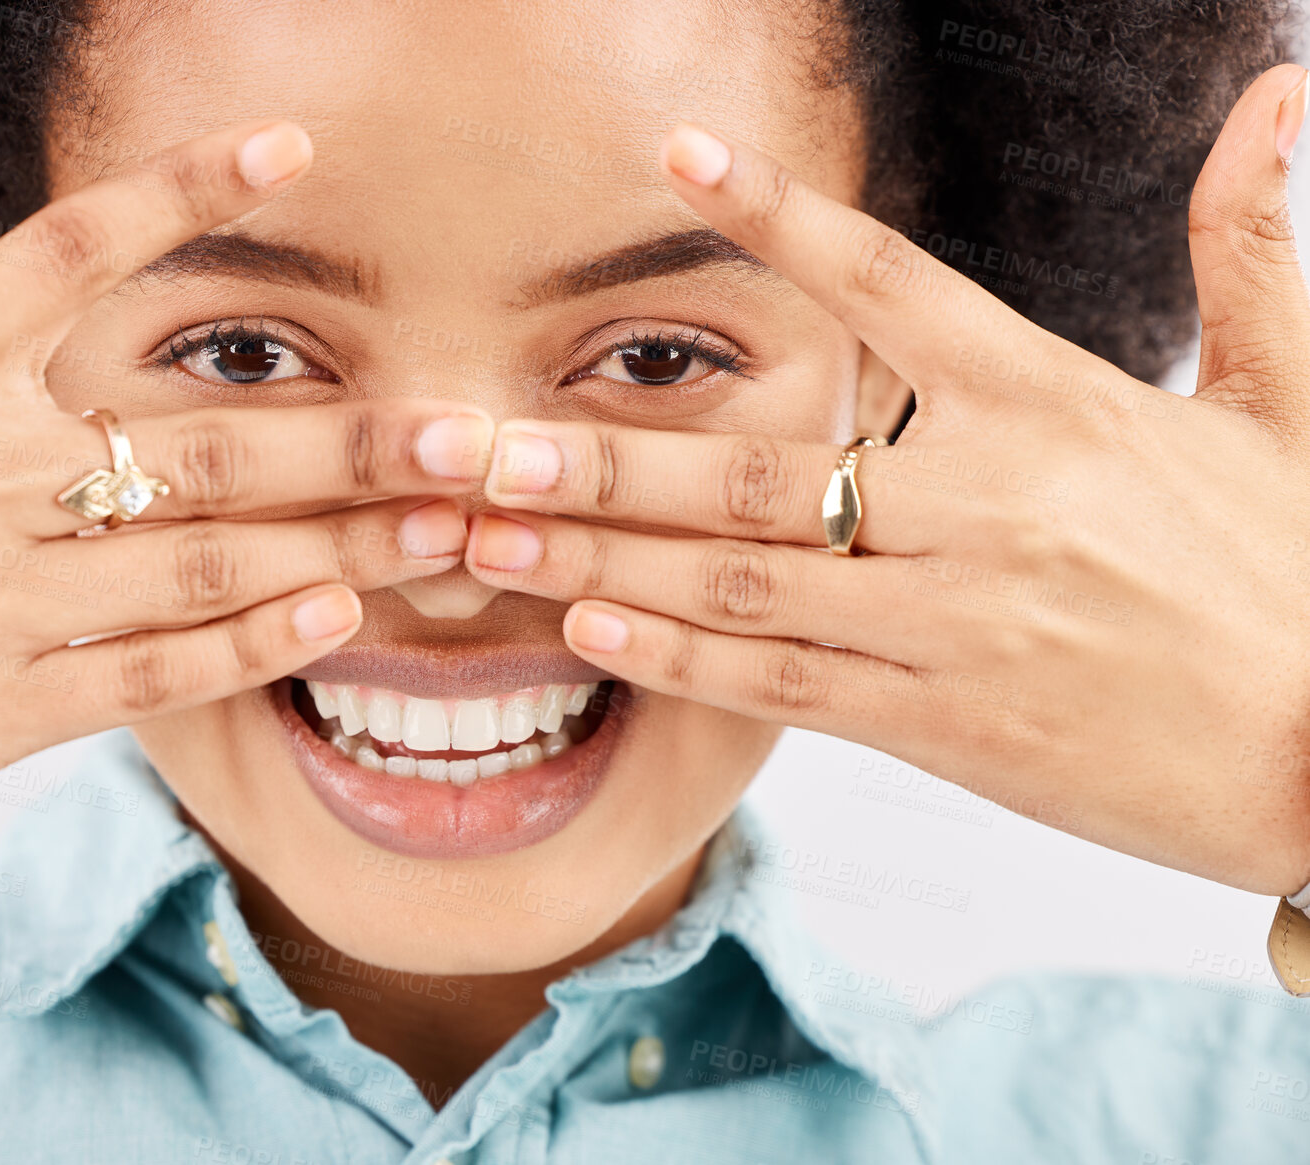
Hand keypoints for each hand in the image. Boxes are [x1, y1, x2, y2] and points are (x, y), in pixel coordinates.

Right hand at [0, 27, 489, 858]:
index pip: (77, 251)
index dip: (196, 189)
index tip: (297, 148)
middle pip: (207, 434)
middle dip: (353, 433)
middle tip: (466, 427)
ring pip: (208, 559)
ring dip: (343, 540)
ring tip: (448, 527)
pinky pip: (149, 671)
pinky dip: (250, 647)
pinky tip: (333, 621)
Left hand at [464, 64, 1309, 895]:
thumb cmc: (1303, 573)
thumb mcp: (1292, 399)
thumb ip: (1249, 250)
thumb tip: (1276, 97)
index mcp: (1056, 404)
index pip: (890, 286)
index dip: (777, 218)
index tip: (674, 159)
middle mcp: (988, 508)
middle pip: (762, 468)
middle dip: (607, 460)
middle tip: (473, 444)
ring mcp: (957, 625)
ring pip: (747, 584)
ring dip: (604, 562)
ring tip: (485, 540)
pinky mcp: (948, 727)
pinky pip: (786, 686)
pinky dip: (682, 660)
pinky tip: (589, 634)